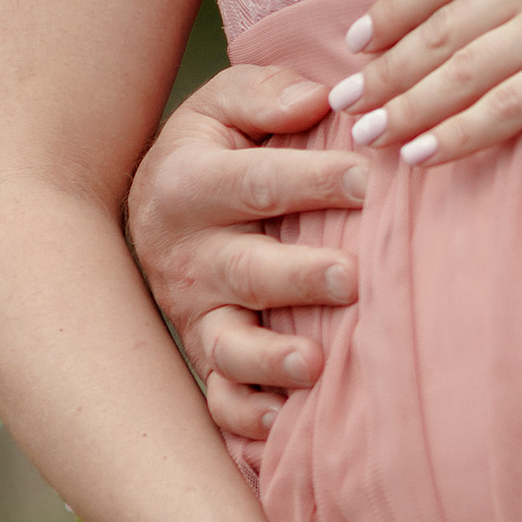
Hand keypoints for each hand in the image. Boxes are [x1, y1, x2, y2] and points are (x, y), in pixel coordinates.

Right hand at [123, 65, 360, 444]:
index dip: (316, 180)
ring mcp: (194, 312)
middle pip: (247, 270)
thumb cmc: (213, 147)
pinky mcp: (202, 353)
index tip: (371, 180)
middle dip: (301, 277)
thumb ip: (266, 94)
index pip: (259, 182)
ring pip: (227, 346)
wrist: (149, 205)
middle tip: (354, 277)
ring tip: (316, 365)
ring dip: (271, 361)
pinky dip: (246, 418)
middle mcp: (186, 254)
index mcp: (189, 183)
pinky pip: (218, 399)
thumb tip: (320, 99)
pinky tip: (283, 427)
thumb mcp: (223, 104)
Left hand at [326, 0, 521, 166]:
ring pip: (459, 73)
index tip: (361, 40)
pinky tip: (429, 155)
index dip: (395, 12)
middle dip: (383, 72)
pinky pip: (508, 107)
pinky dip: (461, 132)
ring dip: (406, 109)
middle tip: (341, 103)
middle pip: (436, 32)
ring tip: (368, 140)